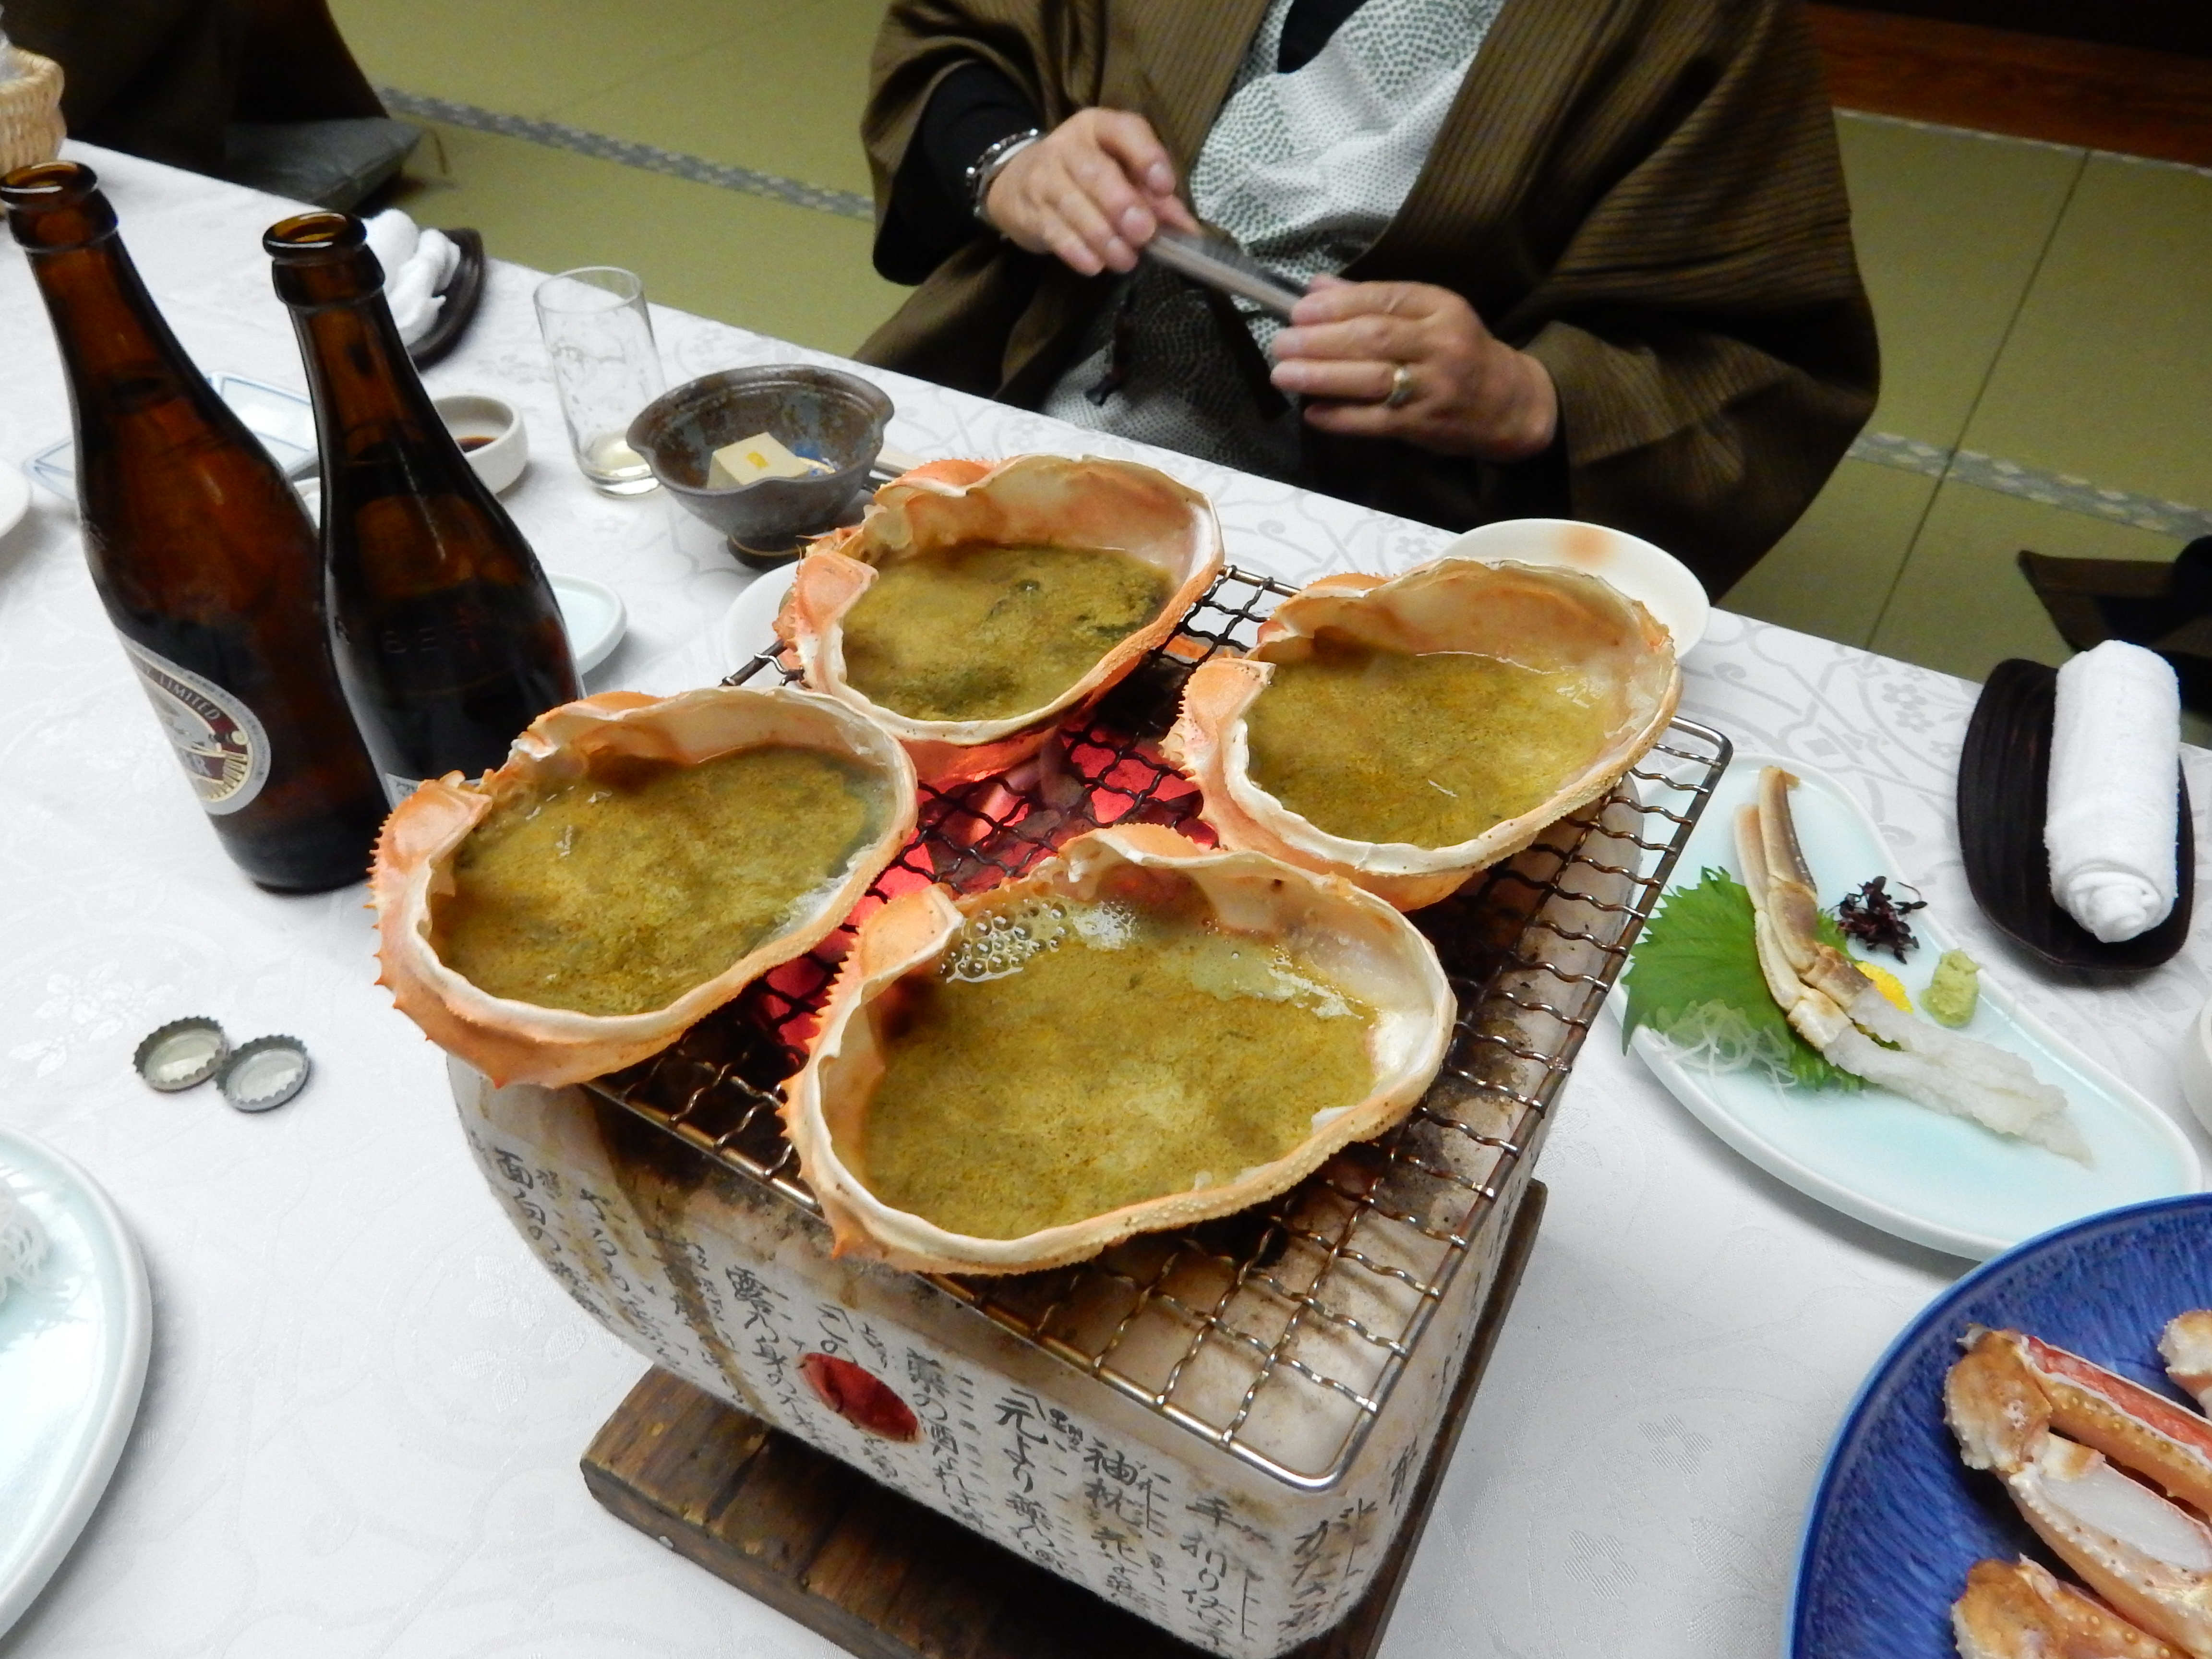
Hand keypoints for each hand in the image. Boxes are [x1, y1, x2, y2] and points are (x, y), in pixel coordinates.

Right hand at [984, 108, 1198, 276]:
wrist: (1016, 182)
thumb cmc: (1083, 177)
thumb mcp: (1120, 174)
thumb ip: (1155, 199)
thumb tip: (1188, 230)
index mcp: (1099, 127)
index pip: (1125, 131)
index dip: (1147, 156)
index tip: (1165, 187)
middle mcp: (1069, 146)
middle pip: (1096, 171)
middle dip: (1122, 204)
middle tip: (1143, 233)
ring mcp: (1045, 178)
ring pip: (1074, 205)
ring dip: (1104, 236)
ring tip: (1126, 260)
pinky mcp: (1030, 211)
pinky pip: (1054, 231)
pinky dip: (1076, 250)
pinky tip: (1095, 266)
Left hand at [1270, 277, 1558, 461]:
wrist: (1510, 404)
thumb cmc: (1459, 352)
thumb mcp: (1430, 315)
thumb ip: (1376, 300)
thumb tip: (1317, 287)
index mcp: (1442, 308)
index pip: (1383, 300)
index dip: (1337, 305)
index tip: (1300, 310)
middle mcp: (1441, 344)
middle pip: (1372, 338)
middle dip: (1320, 340)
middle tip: (1281, 343)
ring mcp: (1434, 387)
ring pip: (1370, 379)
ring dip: (1321, 377)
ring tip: (1283, 374)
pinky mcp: (1425, 425)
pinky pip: (1375, 421)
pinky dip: (1340, 417)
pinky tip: (1312, 412)